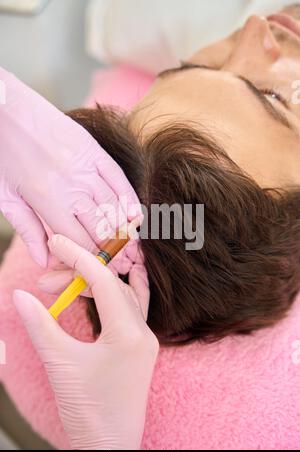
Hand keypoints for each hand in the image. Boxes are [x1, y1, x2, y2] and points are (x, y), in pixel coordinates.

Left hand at [0, 67, 139, 266]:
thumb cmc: (1, 154)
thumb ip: (28, 230)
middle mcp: (70, 185)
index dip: (91, 259)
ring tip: (129, 244)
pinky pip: (118, 178)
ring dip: (123, 228)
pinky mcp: (93, 150)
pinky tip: (135, 214)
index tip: (98, 269)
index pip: (78, 241)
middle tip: (119, 261)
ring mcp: (85, 166)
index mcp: (46, 200)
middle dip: (111, 249)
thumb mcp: (6, 197)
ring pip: (113, 206)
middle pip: (100, 228)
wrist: (5, 109)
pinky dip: (129, 198)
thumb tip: (44, 261)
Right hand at [13, 234, 158, 449]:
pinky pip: (131, 310)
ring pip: (121, 297)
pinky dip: (115, 295)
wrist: (109, 448)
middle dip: (80, 274)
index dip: (78, 257)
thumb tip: (20, 295)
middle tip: (48, 275)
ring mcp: (144, 341)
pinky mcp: (139, 349)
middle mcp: (143, 333)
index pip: (104, 281)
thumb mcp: (61, 364)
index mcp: (129, 334)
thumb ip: (41, 325)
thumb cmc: (88, 411)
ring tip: (63, 285)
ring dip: (93, 286)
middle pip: (112, 286)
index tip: (58, 242)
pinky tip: (107, 285)